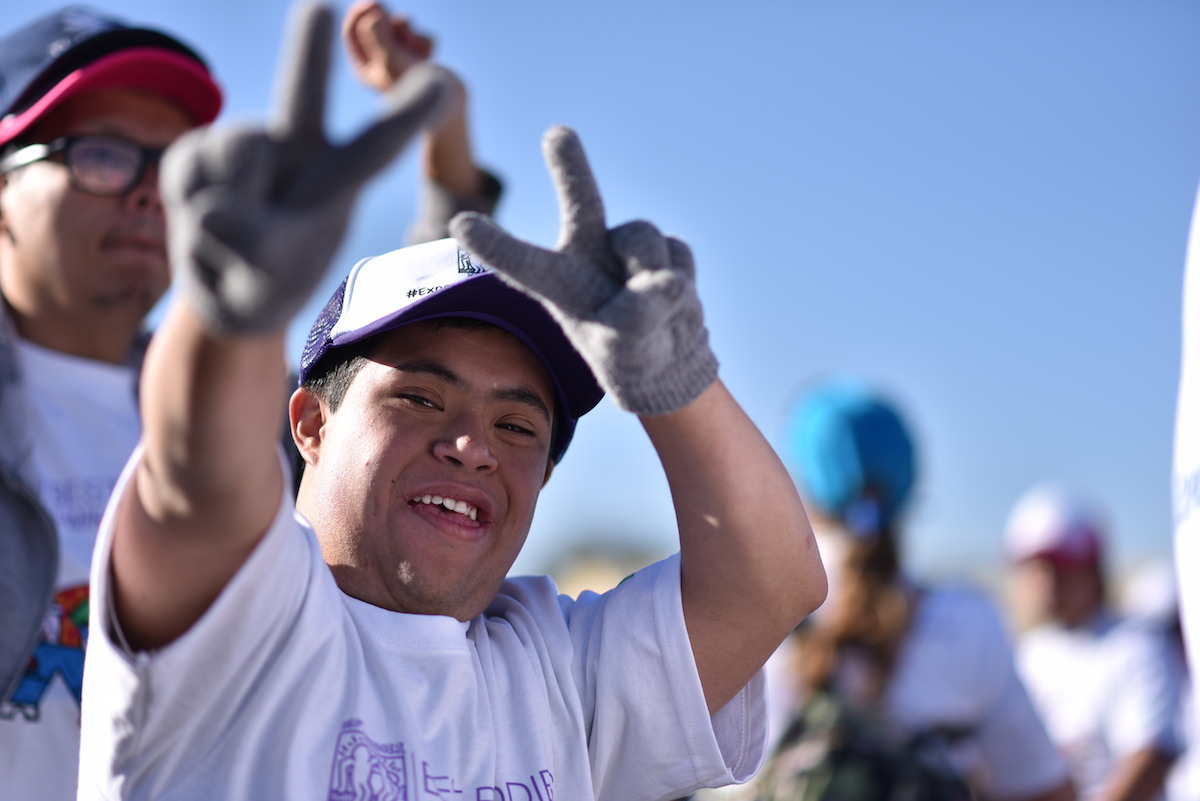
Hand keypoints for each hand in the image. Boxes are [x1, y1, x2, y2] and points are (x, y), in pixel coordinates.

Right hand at [161, 1, 451, 335]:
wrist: (228, 287)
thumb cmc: (270, 281)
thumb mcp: (273, 278)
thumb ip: (255, 243)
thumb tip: (213, 206)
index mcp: (339, 180)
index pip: (376, 146)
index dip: (406, 114)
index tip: (440, 81)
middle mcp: (297, 149)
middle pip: (301, 94)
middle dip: (309, 51)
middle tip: (319, 7)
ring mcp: (247, 146)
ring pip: (235, 158)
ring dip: (228, 207)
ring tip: (233, 235)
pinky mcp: (199, 150)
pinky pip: (190, 171)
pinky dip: (190, 208)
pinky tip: (203, 223)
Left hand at [342, 1, 436, 92]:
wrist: (448, 104)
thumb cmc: (414, 87)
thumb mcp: (389, 59)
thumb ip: (377, 34)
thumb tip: (371, 13)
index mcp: (364, 69)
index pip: (352, 33)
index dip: (360, 14)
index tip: (373, 3)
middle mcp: (380, 64)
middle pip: (374, 27)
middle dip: (387, 20)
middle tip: (391, 11)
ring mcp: (400, 60)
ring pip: (399, 29)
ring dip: (408, 31)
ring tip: (416, 46)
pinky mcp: (420, 59)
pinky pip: (419, 37)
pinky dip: (425, 42)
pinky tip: (429, 55)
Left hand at [450, 126, 717, 415]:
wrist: (667, 359)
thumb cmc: (630, 356)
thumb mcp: (626, 349)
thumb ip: (639, 316)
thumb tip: (664, 280)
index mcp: (559, 285)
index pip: (523, 263)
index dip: (495, 245)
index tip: (459, 224)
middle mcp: (588, 254)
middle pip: (581, 203)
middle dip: (572, 168)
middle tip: (557, 134)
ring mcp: (625, 247)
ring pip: (643, 239)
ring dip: (653, 272)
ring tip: (654, 311)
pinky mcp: (663, 246)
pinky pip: (677, 253)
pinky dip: (682, 281)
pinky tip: (673, 301)